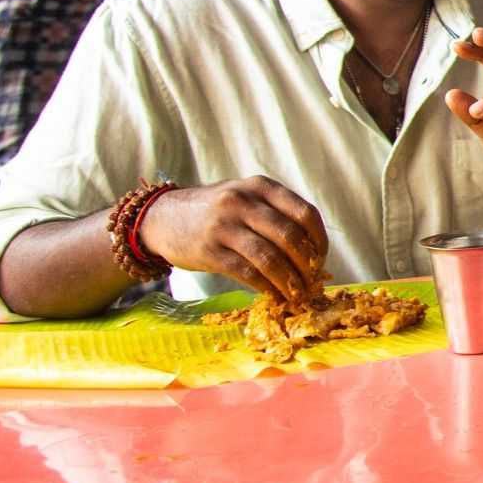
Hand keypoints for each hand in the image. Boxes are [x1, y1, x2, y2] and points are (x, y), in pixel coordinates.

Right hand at [141, 176, 329, 301]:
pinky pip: (247, 273)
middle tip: (312, 282)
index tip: (321, 259)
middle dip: (307, 264)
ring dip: (289, 281)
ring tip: (297, 294)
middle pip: (290, 237)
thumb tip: (313, 250)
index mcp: (260, 186)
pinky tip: (274, 295)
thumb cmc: (214, 211)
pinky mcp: (209, 251)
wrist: (161, 217)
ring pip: (270, 258)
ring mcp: (224, 225)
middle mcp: (243, 202)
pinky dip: (267, 288)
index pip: (305, 213)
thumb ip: (275, 213)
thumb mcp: (245, 196)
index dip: (319, 240)